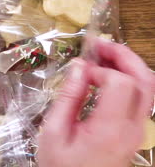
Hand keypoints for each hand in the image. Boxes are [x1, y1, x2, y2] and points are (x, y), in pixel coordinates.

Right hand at [38, 40, 154, 166]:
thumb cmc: (60, 165)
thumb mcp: (53, 132)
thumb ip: (68, 97)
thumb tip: (79, 66)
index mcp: (110, 129)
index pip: (121, 84)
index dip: (102, 70)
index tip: (80, 72)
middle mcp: (133, 128)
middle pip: (146, 82)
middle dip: (124, 56)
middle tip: (100, 44)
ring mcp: (139, 131)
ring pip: (150, 88)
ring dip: (130, 66)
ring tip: (104, 55)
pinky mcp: (137, 132)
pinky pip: (143, 98)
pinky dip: (129, 80)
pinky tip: (107, 76)